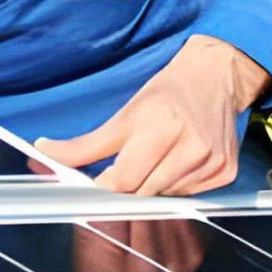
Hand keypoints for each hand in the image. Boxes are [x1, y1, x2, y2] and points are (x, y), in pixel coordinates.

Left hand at [33, 35, 271, 195]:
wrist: (215, 75)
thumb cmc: (166, 93)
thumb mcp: (124, 113)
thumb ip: (84, 144)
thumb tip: (45, 152)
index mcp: (159, 125)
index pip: (123, 180)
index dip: (106, 185)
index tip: (99, 182)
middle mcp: (189, 144)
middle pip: (143, 191)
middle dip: (130, 184)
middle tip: (131, 164)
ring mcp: (211, 160)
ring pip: (166, 196)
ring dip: (154, 185)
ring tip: (159, 157)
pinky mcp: (226, 171)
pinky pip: (190, 195)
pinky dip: (178, 185)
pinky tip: (179, 161)